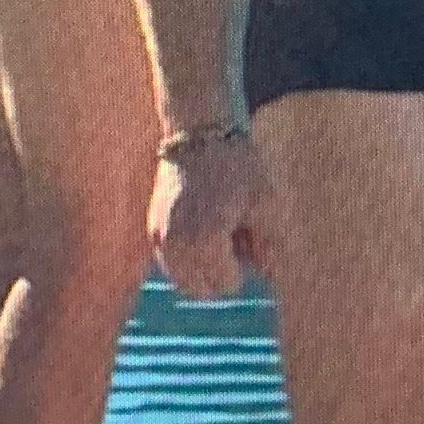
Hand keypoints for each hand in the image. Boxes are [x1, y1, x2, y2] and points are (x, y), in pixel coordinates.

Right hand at [147, 133, 267, 297]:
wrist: (199, 132)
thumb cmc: (238, 167)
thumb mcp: (265, 204)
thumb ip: (271, 248)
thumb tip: (271, 279)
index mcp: (205, 240)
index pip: (226, 285)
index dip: (244, 266)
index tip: (245, 233)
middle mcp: (175, 244)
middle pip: (201, 291)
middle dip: (220, 273)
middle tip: (232, 237)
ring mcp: (159, 236)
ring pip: (182, 280)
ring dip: (201, 269)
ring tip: (216, 233)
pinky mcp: (152, 227)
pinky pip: (169, 263)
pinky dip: (186, 257)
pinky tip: (200, 230)